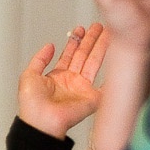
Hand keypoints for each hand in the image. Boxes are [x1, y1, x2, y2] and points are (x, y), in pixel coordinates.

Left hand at [17, 22, 107, 137]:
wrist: (41, 123)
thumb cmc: (32, 106)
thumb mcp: (29, 76)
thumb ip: (39, 59)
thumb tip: (49, 45)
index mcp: (57, 77)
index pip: (69, 55)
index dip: (75, 41)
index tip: (80, 29)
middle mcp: (71, 81)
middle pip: (84, 55)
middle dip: (91, 40)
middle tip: (98, 26)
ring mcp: (83, 88)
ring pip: (94, 63)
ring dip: (101, 47)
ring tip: (108, 33)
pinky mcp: (92, 98)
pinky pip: (106, 85)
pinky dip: (114, 75)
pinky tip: (120, 61)